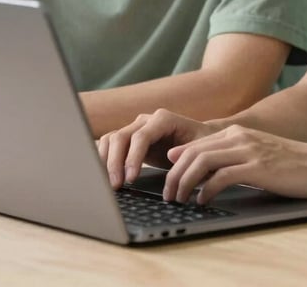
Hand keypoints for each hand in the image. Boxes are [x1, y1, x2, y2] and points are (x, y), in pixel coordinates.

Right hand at [98, 108, 218, 188]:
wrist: (200, 140)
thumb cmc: (203, 145)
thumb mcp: (201, 149)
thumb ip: (186, 152)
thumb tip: (170, 157)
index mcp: (163, 119)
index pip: (141, 136)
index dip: (133, 157)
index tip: (130, 179)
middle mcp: (146, 120)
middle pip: (121, 136)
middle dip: (115, 162)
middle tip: (116, 187)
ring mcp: (136, 128)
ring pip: (112, 139)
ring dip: (106, 161)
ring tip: (110, 185)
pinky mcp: (129, 139)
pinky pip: (110, 145)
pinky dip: (104, 159)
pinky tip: (105, 177)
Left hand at [164, 125, 306, 204]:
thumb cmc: (289, 163)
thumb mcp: (255, 153)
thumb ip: (231, 156)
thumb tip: (203, 172)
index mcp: (237, 132)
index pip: (196, 144)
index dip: (177, 163)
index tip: (168, 180)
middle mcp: (239, 137)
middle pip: (194, 152)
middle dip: (175, 175)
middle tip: (168, 194)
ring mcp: (248, 150)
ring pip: (203, 161)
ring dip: (185, 182)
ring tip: (180, 199)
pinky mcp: (257, 167)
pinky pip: (222, 176)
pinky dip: (207, 190)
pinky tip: (203, 200)